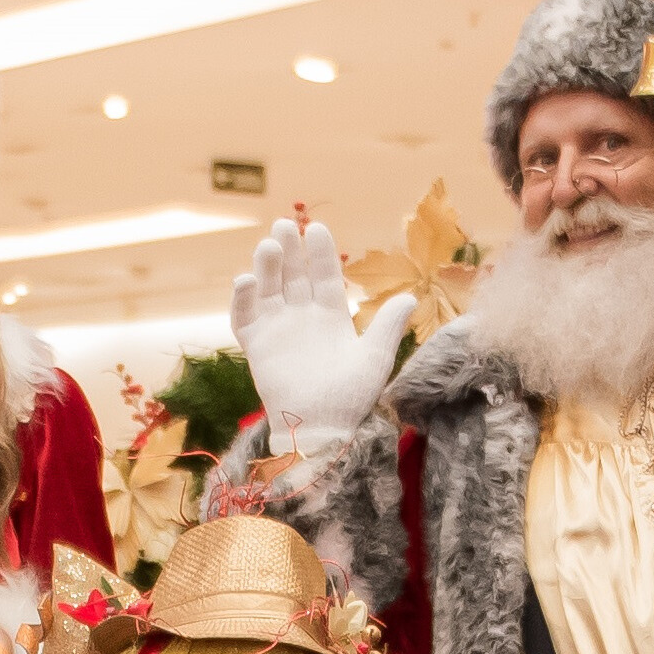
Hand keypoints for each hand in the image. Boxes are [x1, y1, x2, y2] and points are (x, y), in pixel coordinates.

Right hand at [226, 218, 409, 454]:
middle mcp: (302, 318)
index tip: (318, 229)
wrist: (319, 430)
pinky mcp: (256, 346)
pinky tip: (246, 279)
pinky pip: (244, 317)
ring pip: (268, 289)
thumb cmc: (350, 398)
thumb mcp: (375, 359)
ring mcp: (277, 330)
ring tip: (270, 245)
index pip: (325, 276)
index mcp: (332, 317)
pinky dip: (242, 298)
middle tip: (286, 223)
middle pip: (293, 275)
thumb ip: (388, 326)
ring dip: (267, 266)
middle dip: (290, 249)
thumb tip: (411, 296)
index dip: (321, 253)